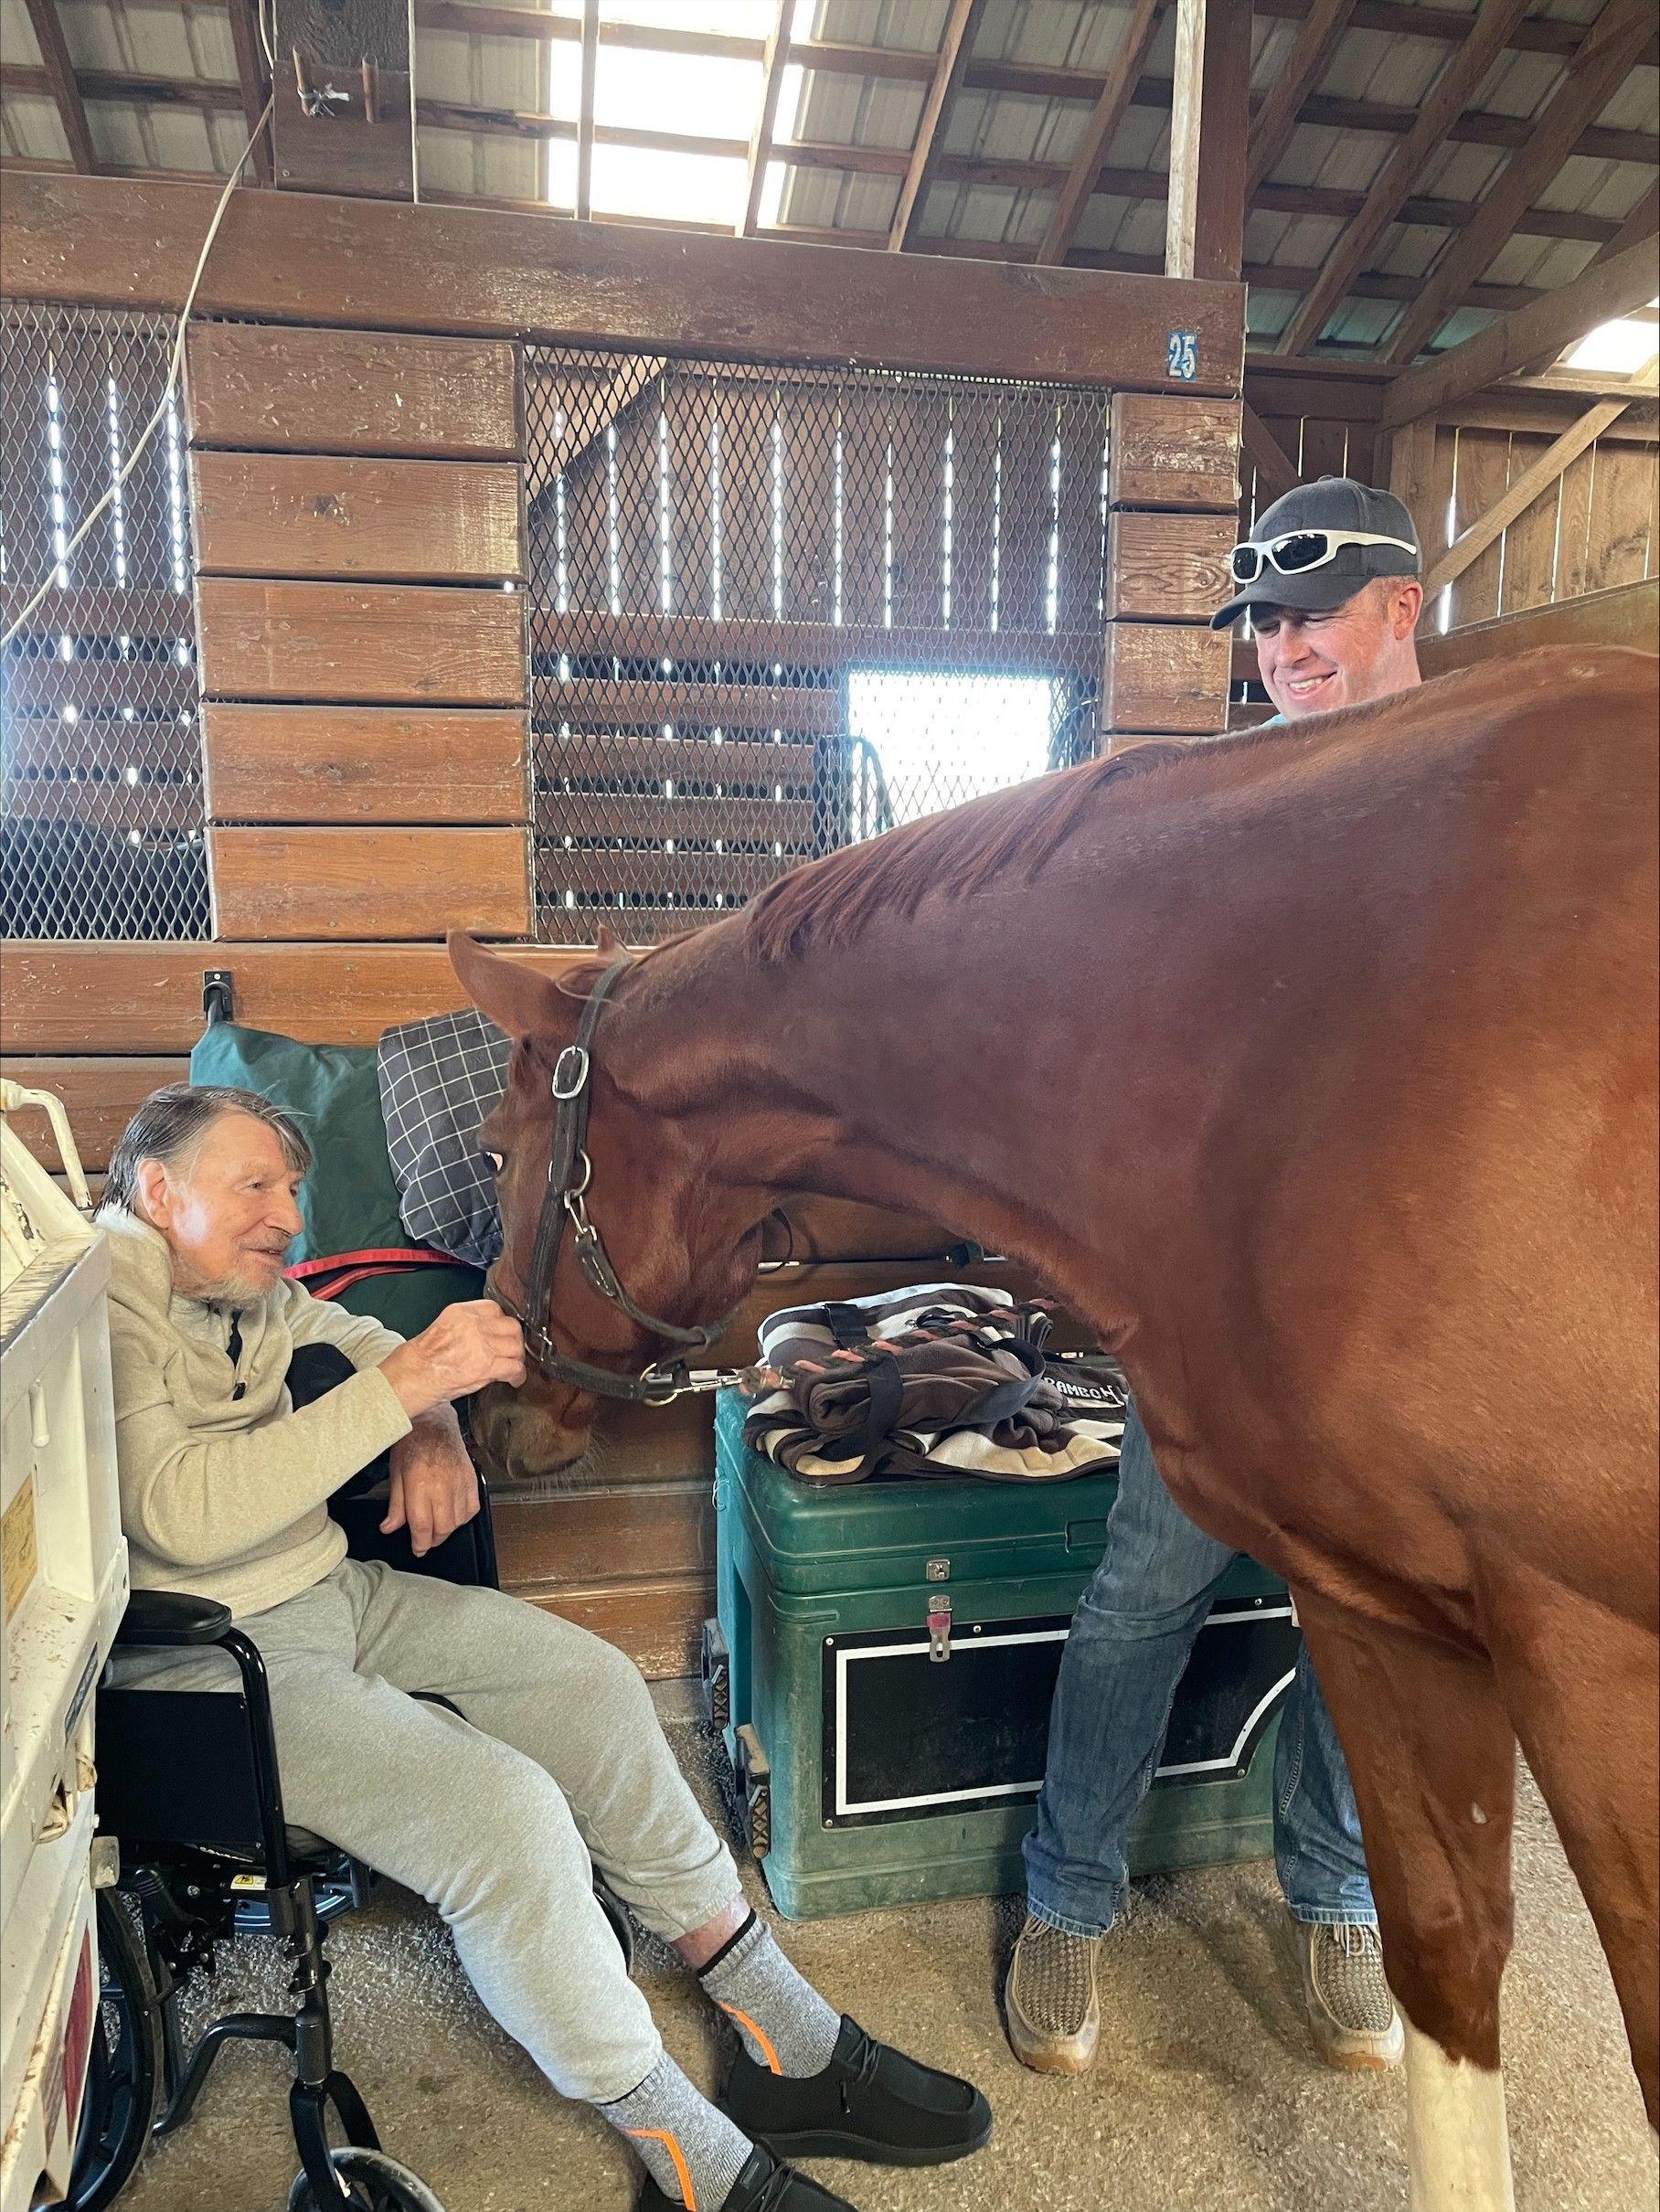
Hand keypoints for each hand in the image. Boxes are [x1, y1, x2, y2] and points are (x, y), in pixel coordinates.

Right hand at [380, 1301, 525, 1417]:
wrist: (408, 1378)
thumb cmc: (417, 1361)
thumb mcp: (443, 1330)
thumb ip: (469, 1330)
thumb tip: (489, 1340)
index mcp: (460, 1312)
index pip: (494, 1309)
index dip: (501, 1324)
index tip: (503, 1333)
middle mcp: (472, 1324)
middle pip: (510, 1326)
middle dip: (513, 1340)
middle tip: (513, 1351)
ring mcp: (480, 1343)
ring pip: (515, 1346)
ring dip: (516, 1357)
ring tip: (514, 1366)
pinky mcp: (485, 1365)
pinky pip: (513, 1367)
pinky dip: (517, 1375)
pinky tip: (515, 1380)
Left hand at [383, 1415, 479, 1556]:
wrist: (434, 1421)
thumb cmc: (412, 1442)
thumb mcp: (395, 1473)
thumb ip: (395, 1505)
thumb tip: (389, 1527)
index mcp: (420, 1485)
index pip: (422, 1526)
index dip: (419, 1544)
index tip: (417, 1549)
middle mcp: (442, 1486)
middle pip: (443, 1529)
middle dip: (432, 1540)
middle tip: (424, 1539)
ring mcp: (460, 1483)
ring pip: (458, 1522)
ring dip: (447, 1529)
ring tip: (436, 1525)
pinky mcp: (472, 1479)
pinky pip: (472, 1509)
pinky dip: (462, 1517)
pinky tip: (451, 1512)